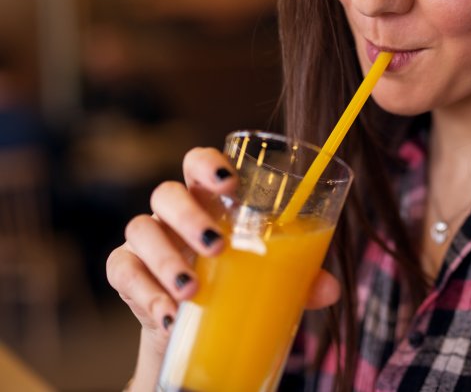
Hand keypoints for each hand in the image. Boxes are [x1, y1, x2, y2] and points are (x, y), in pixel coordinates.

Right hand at [106, 147, 340, 388]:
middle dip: (189, 216)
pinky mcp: (127, 273)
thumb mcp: (269, 276)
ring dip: (166, 258)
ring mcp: (146, 241)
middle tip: (218, 246)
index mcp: (209, 200)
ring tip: (193, 290)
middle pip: (167, 193)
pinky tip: (169, 315)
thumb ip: (299, 277)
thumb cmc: (236, 281)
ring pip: (140, 229)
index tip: (230, 182)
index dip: (208, 164)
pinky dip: (145, 293)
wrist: (193, 325)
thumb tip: (331, 290)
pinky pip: (122, 271)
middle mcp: (173, 213)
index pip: (198, 162)